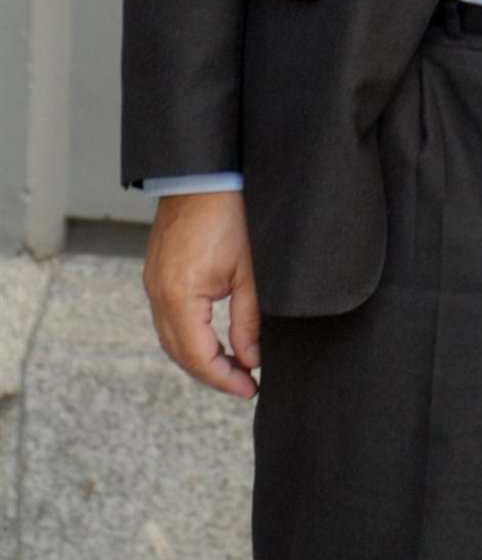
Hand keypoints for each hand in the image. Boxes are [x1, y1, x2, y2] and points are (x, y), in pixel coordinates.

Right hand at [143, 190, 260, 398]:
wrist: (206, 171)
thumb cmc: (231, 212)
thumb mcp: (249, 271)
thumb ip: (248, 320)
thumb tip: (251, 358)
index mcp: (179, 296)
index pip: (198, 357)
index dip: (224, 378)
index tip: (250, 388)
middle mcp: (158, 293)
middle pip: (180, 352)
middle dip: (211, 373)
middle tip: (243, 382)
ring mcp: (153, 281)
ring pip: (170, 337)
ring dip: (198, 356)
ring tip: (231, 364)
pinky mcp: (156, 271)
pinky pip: (166, 316)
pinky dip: (187, 334)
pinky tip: (211, 336)